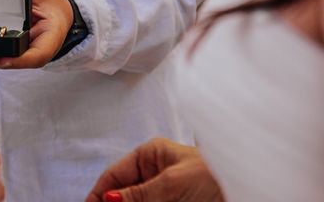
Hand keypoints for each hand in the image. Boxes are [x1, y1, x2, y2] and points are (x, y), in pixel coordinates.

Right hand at [86, 138, 222, 201]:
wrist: (252, 186)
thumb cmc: (217, 175)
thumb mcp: (173, 183)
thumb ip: (141, 193)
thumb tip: (110, 199)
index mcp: (150, 155)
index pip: (115, 175)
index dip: (99, 193)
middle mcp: (154, 172)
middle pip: (124, 193)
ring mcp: (164, 191)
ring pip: (136, 201)